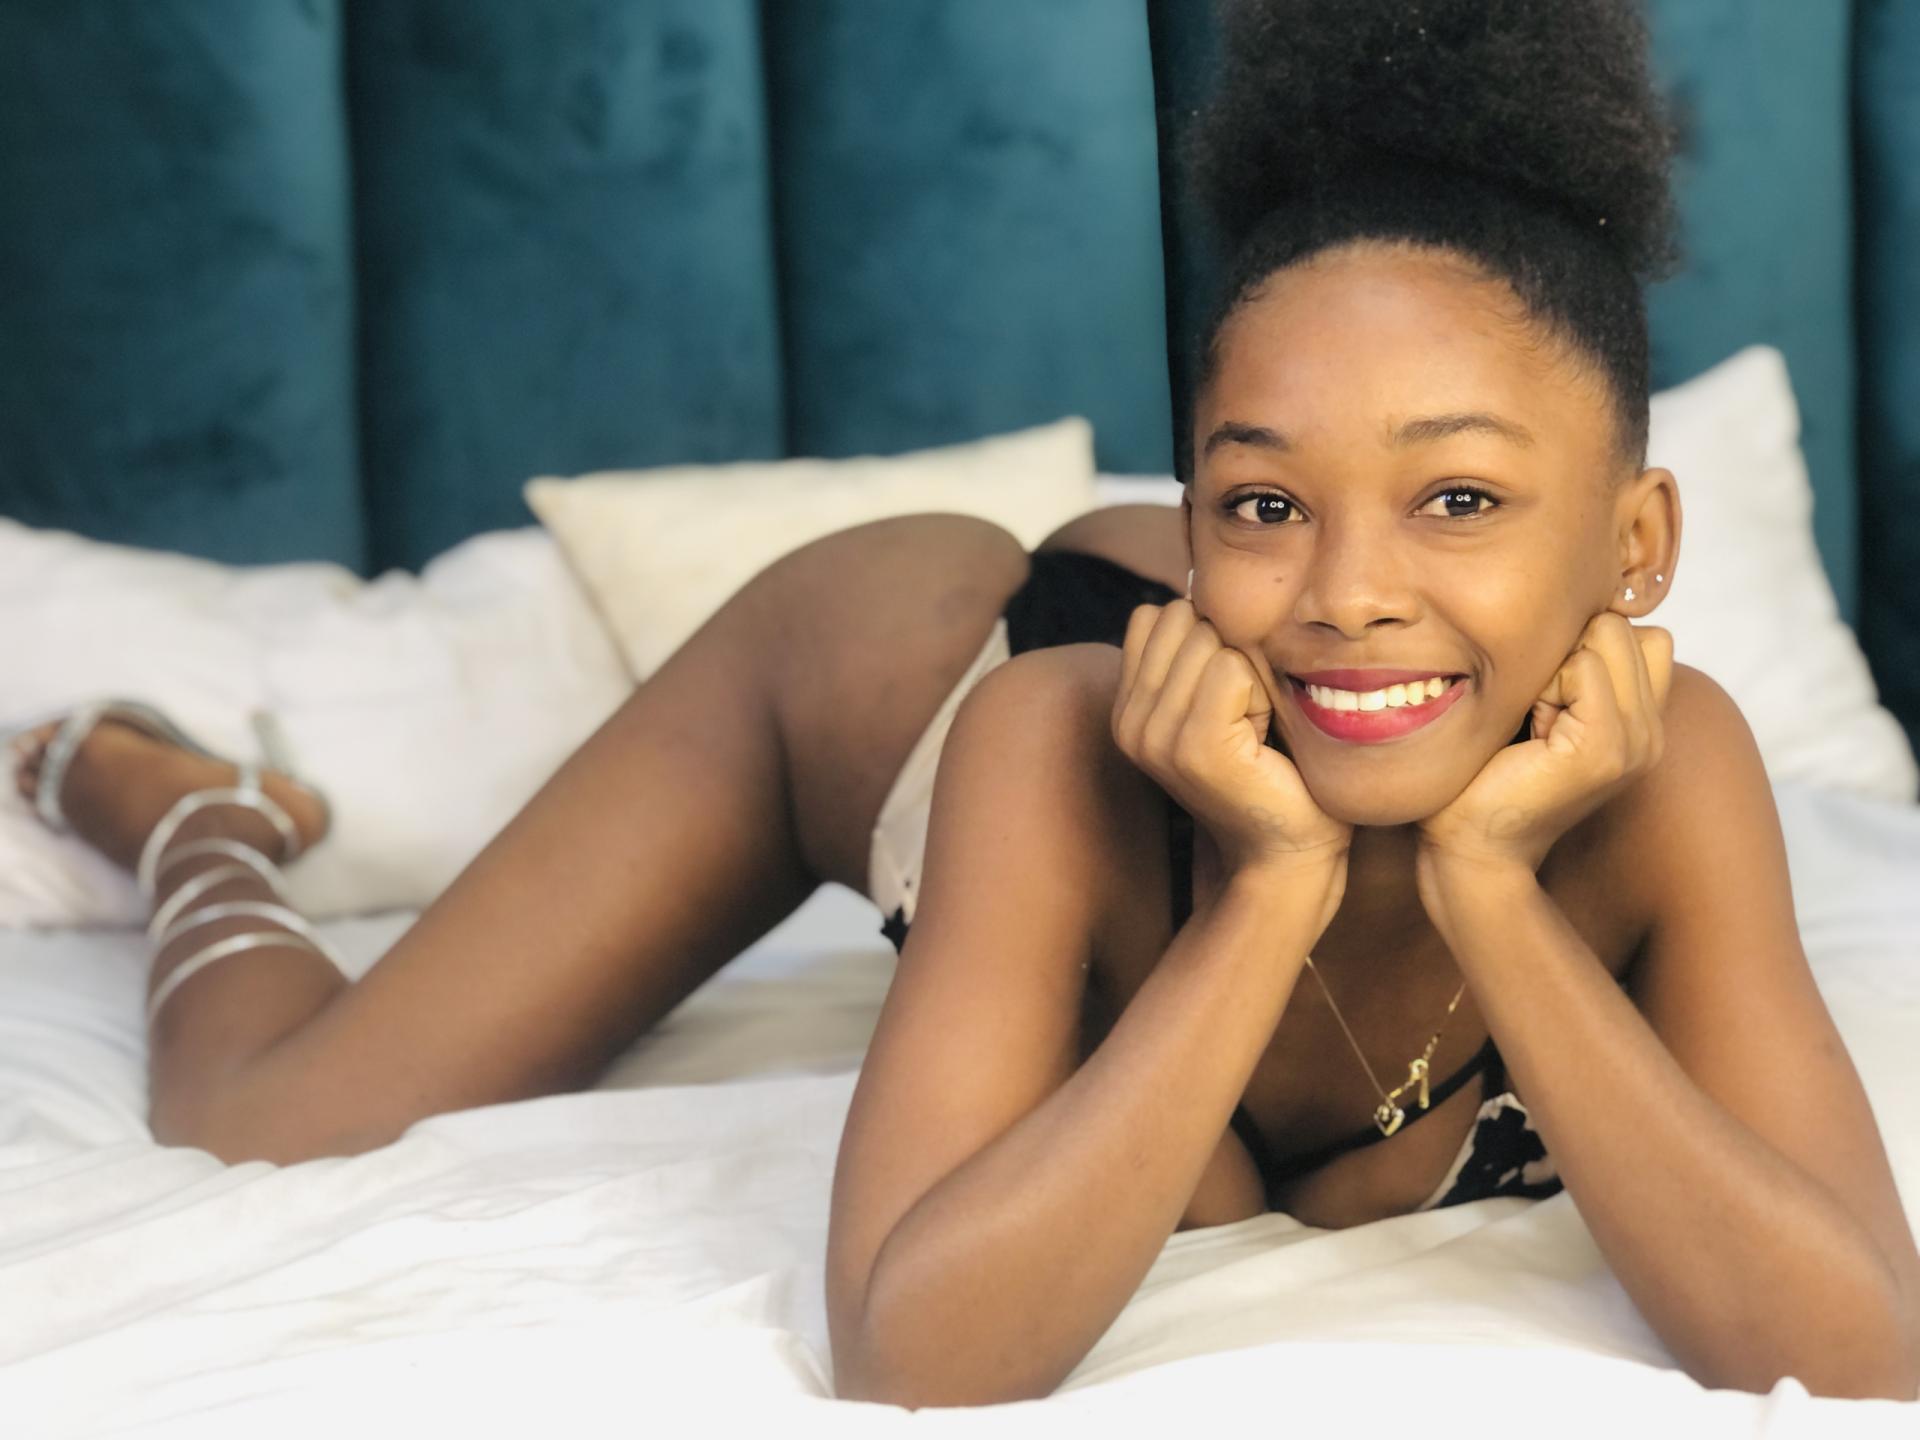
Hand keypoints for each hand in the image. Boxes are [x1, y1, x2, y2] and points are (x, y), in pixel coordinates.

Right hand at [1113, 600, 1351, 887]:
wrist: (1289, 845)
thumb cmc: (1271, 764)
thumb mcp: (1220, 696)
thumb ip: (1195, 646)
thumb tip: (1198, 579)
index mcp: (1127, 707)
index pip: (1155, 614)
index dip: (1207, 639)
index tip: (1228, 698)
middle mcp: (1129, 722)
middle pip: (1182, 619)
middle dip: (1229, 652)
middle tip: (1246, 716)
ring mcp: (1155, 737)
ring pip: (1209, 640)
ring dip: (1249, 675)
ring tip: (1254, 728)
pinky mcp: (1193, 748)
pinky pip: (1230, 670)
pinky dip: (1261, 693)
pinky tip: (1263, 738)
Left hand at [1418, 614, 1673, 879]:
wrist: (1469, 847)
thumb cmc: (1484, 774)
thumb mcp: (1538, 707)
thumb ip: (1574, 666)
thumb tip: (1579, 604)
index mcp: (1641, 721)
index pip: (1640, 631)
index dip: (1580, 645)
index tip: (1544, 698)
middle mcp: (1652, 731)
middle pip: (1626, 625)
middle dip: (1568, 649)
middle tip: (1534, 710)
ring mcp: (1637, 742)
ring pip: (1608, 635)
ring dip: (1554, 666)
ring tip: (1532, 721)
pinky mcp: (1606, 748)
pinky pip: (1585, 668)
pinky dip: (1546, 685)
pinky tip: (1529, 730)